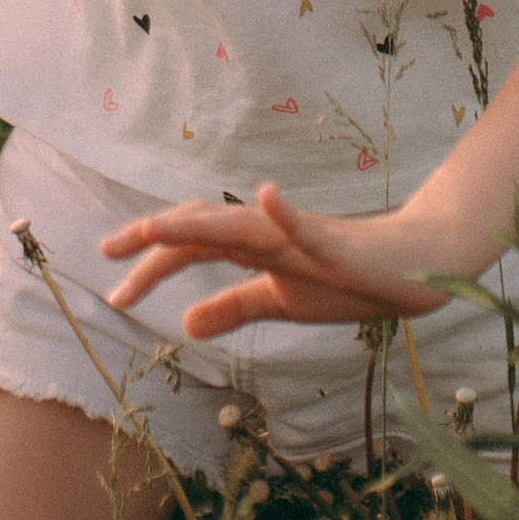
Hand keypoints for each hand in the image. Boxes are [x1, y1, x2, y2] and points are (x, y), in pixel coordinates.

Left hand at [97, 182, 480, 338]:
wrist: (412, 268)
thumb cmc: (347, 280)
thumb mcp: (280, 302)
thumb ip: (234, 307)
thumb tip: (185, 323)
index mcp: (253, 247)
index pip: (192, 247)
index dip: (150, 264)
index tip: (114, 293)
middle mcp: (268, 232)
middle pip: (203, 226)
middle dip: (154, 237)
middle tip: (106, 249)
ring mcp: (301, 235)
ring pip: (243, 224)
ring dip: (198, 222)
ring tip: (154, 225)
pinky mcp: (338, 245)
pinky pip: (309, 228)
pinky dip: (286, 213)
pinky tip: (267, 196)